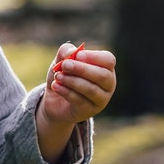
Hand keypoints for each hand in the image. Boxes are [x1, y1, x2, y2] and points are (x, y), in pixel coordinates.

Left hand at [35, 43, 116, 163]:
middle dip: (82, 69)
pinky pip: (80, 101)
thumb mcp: (62, 61)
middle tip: (64, 65)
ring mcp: (101, 99)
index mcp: (105, 68)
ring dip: (72, 81)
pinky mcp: (89, 111)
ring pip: (90, 89)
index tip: (77, 55)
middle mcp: (108, 84)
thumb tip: (72, 52)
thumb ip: (66, 52)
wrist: (55, 99)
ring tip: (58, 76)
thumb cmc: (64, 75)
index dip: (94, 57)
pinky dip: (66, 91)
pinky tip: (56, 86)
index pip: (108, 60)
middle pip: (102, 76)